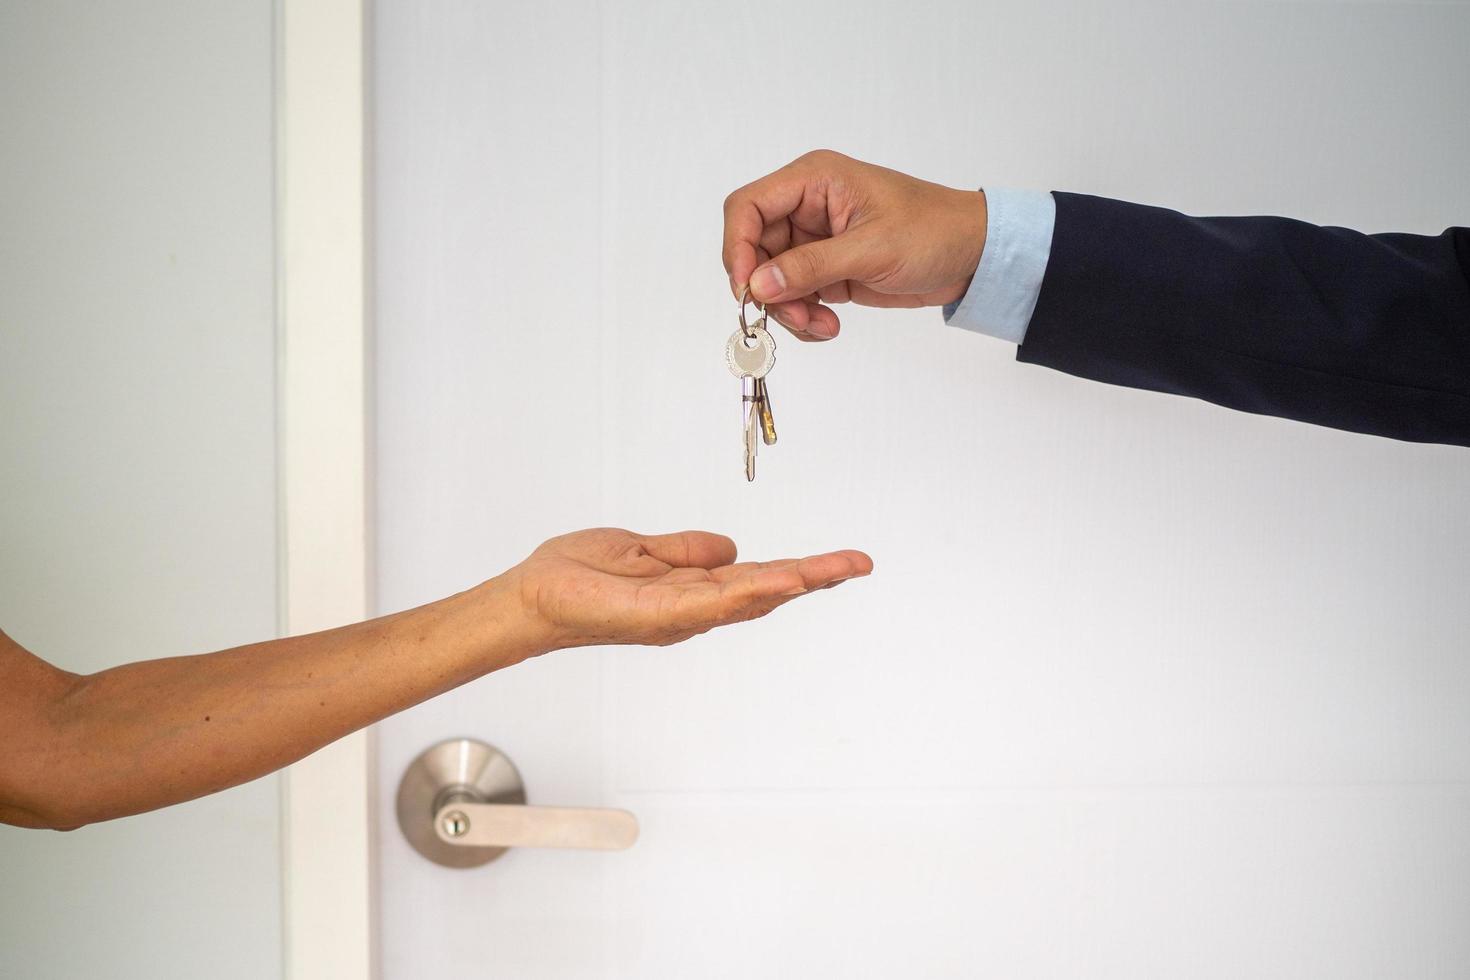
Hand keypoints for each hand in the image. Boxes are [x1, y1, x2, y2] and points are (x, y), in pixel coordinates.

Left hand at [501, 528, 871, 653]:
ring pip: (747, 599)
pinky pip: (708, 603)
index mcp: (693, 592)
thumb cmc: (576, 576)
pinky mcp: (656, 615)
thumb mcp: (643, 549)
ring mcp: (678, 617)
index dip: (801, 571)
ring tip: (835, 569)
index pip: (757, 580)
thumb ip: (687, 550)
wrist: (531, 595)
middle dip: (815, 579)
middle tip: (860, 564)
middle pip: (766, 593)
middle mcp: (693, 611)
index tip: (841, 561)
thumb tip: (733, 547)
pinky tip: (776, 580)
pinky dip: (745, 592)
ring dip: (794, 584)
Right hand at [722, 149, 986, 340]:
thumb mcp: (871, 249)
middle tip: (796, 317)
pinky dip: (803, 318)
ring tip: (822, 326)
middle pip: (754, 250)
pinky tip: (829, 327)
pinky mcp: (825, 269)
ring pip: (771, 281)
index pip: (748, 207)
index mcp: (813, 180)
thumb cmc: (933, 231)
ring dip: (788, 310)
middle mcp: (806, 206)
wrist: (973, 255)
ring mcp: (814, 241)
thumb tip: (757, 285)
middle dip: (769, 290)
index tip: (746, 289)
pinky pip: (794, 297)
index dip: (737, 247)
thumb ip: (810, 267)